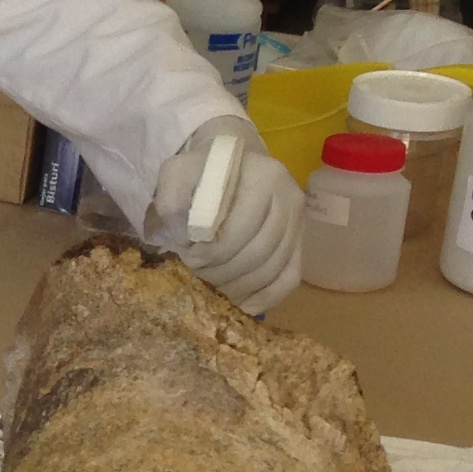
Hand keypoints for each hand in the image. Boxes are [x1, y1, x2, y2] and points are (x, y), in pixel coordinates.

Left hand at [149, 115, 304, 314]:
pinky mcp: (300, 240)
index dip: (211, 252)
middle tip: (196, 277)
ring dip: (238, 287)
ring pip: (273, 268)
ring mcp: (298, 220)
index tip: (188, 259)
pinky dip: (265, 297)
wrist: (228, 165)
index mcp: (261, 175)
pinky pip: (289, 278)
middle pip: (258, 252)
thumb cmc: (199, 174)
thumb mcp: (176, 176)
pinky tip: (242, 306)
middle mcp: (288, 195)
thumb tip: (181, 239)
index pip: (240, 228)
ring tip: (211, 288)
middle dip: (222, 273)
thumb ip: (172, 202)